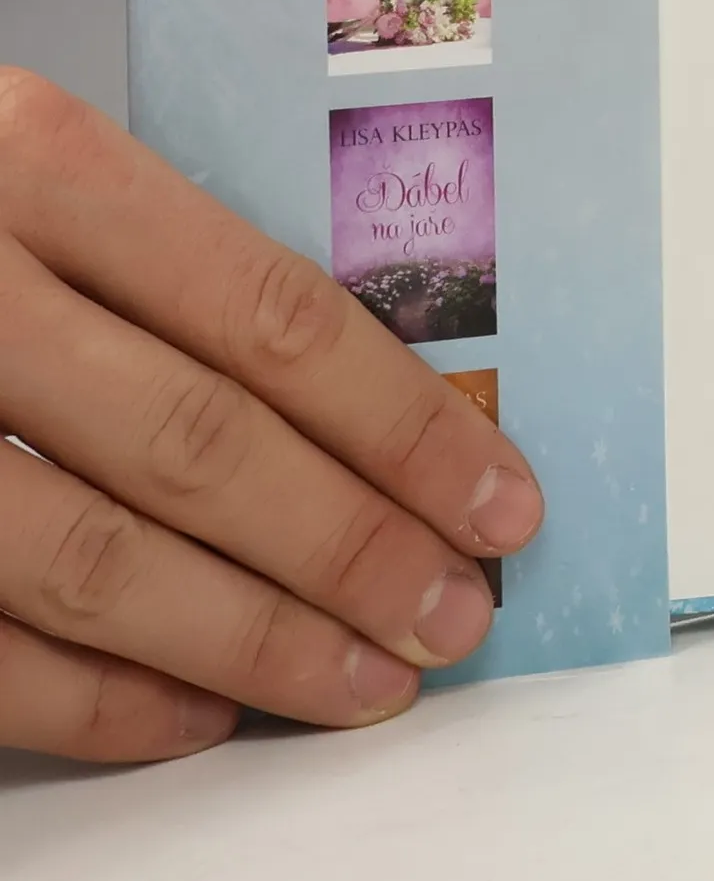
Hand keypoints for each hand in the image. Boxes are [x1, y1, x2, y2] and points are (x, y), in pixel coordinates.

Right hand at [0, 70, 543, 761]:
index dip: (402, 427)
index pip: (271, 316)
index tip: (501, 501)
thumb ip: (183, 275)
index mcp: (38, 164)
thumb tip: (381, 422)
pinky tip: (200, 716)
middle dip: (351, 549)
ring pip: (93, 561)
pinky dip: (96, 701)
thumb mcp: (48, 184)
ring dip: (250, 642)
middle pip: (200, 445)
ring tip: (364, 683)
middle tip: (453, 615)